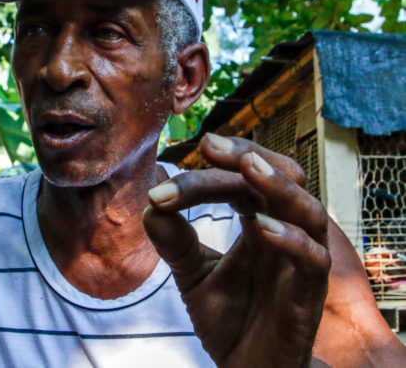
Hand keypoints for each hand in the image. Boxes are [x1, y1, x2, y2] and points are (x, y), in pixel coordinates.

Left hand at [143, 133, 329, 367]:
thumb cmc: (229, 319)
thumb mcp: (192, 275)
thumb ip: (175, 242)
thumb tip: (150, 205)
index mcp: (257, 224)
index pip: (242, 181)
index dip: (217, 166)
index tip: (187, 153)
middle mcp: (284, 235)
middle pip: (284, 179)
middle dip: (251, 155)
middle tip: (213, 144)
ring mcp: (300, 263)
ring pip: (308, 211)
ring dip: (278, 186)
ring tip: (249, 167)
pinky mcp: (307, 295)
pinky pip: (313, 260)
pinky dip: (291, 239)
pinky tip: (261, 227)